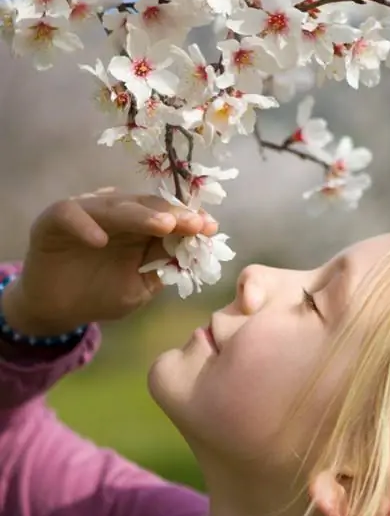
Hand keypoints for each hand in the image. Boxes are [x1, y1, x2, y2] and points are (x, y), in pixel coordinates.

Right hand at [2, 188, 217, 335]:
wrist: (58, 309)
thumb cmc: (100, 295)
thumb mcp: (139, 287)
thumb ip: (161, 267)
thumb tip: (192, 252)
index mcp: (138, 226)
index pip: (167, 215)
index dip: (188, 220)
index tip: (211, 229)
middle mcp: (115, 213)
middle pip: (146, 206)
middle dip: (173, 215)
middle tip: (193, 224)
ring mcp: (85, 212)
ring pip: (113, 206)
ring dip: (139, 215)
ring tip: (164, 226)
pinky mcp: (54, 219)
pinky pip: (69, 214)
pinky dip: (84, 225)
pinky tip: (100, 240)